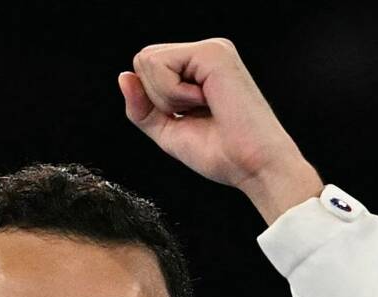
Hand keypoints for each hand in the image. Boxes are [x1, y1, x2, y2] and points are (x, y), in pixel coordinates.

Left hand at [118, 39, 320, 217]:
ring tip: (202, 108)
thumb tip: (124, 77)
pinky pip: (161, 65)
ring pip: (147, 60)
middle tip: (194, 114)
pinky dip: (173, 94)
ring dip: (165, 97)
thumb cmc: (222, 154)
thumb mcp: (168, 131)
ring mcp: (211, 50)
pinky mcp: (212, 52)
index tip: (186, 118)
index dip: (151, 101)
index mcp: (198, 70)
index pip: (146, 70)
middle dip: (156, 98)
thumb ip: (142, 107)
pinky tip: (205, 102)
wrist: (254, 166)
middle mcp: (205, 54)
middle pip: (143, 61)